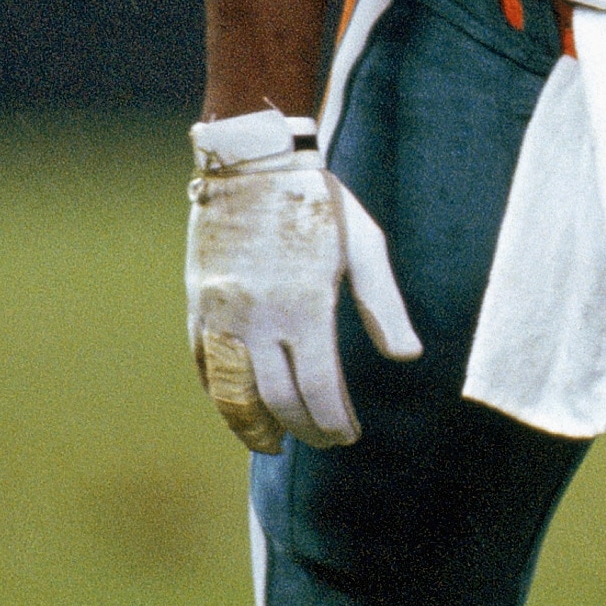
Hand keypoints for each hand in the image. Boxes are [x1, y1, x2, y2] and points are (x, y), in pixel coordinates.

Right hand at [186, 117, 419, 452]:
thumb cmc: (317, 201)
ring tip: (275, 443)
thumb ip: (383, 305)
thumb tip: (407, 357)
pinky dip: (222, 394)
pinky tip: (240, 406)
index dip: (333, 420)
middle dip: (303, 429)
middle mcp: (258, 315)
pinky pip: (205, 364)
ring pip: (233, 391)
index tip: (347, 434)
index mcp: (304, 303)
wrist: (251, 162)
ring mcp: (222, 312)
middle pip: (279, 399)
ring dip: (254, 426)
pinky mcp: (198, 303)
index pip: (318, 387)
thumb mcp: (364, 245)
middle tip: (322, 440)